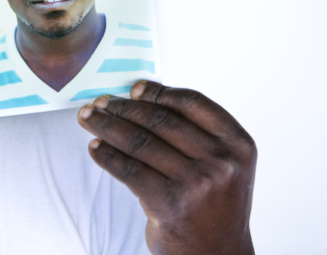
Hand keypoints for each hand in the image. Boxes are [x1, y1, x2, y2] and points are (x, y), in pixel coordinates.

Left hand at [77, 81, 255, 254]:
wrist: (218, 253)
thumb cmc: (214, 203)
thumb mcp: (223, 164)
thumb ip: (195, 133)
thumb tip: (141, 99)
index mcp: (238, 144)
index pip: (192, 103)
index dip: (159, 92)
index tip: (134, 88)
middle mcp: (221, 162)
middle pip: (160, 120)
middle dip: (124, 108)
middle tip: (101, 102)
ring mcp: (197, 184)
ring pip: (140, 142)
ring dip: (107, 126)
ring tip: (89, 118)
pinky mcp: (170, 204)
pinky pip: (128, 170)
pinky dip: (107, 155)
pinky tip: (96, 148)